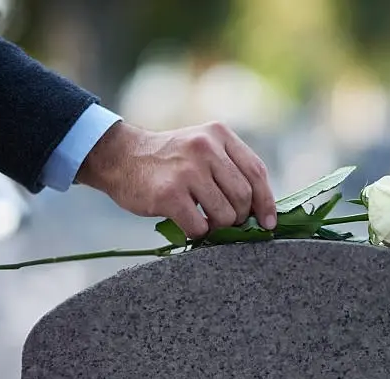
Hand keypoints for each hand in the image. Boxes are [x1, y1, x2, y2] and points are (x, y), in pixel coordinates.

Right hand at [75, 121, 276, 237]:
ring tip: (206, 222)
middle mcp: (206, 148)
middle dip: (240, 217)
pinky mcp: (169, 194)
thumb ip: (229, 167)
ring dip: (219, 227)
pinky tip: (190, 225)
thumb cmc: (168, 161)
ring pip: (225, 214)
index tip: (268, 222)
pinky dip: (198, 233)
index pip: (257, 171)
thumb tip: (260, 208)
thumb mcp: (201, 147)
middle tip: (227, 222)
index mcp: (219, 134)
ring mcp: (187, 170)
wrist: (120, 157)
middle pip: (244, 196)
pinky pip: (199, 227)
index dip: (267, 202)